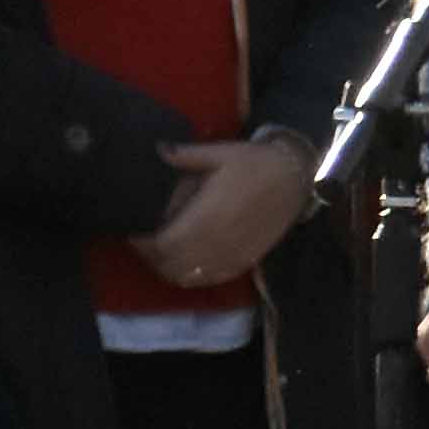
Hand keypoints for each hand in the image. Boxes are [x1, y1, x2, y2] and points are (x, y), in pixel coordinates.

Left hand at [141, 131, 318, 286]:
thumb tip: (156, 149)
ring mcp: (229, 257)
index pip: (162, 244)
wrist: (294, 179)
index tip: (134, 228)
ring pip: (185, 277)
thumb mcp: (220, 153)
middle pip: (169, 265)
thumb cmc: (255, 164)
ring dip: (167, 267)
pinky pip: (206, 279)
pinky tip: (185, 258)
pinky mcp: (240, 263)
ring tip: (160, 248)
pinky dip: (189, 274)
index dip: (142, 242)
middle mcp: (216, 244)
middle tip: (142, 238)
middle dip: (150, 254)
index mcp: (206, 218)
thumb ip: (185, 155)